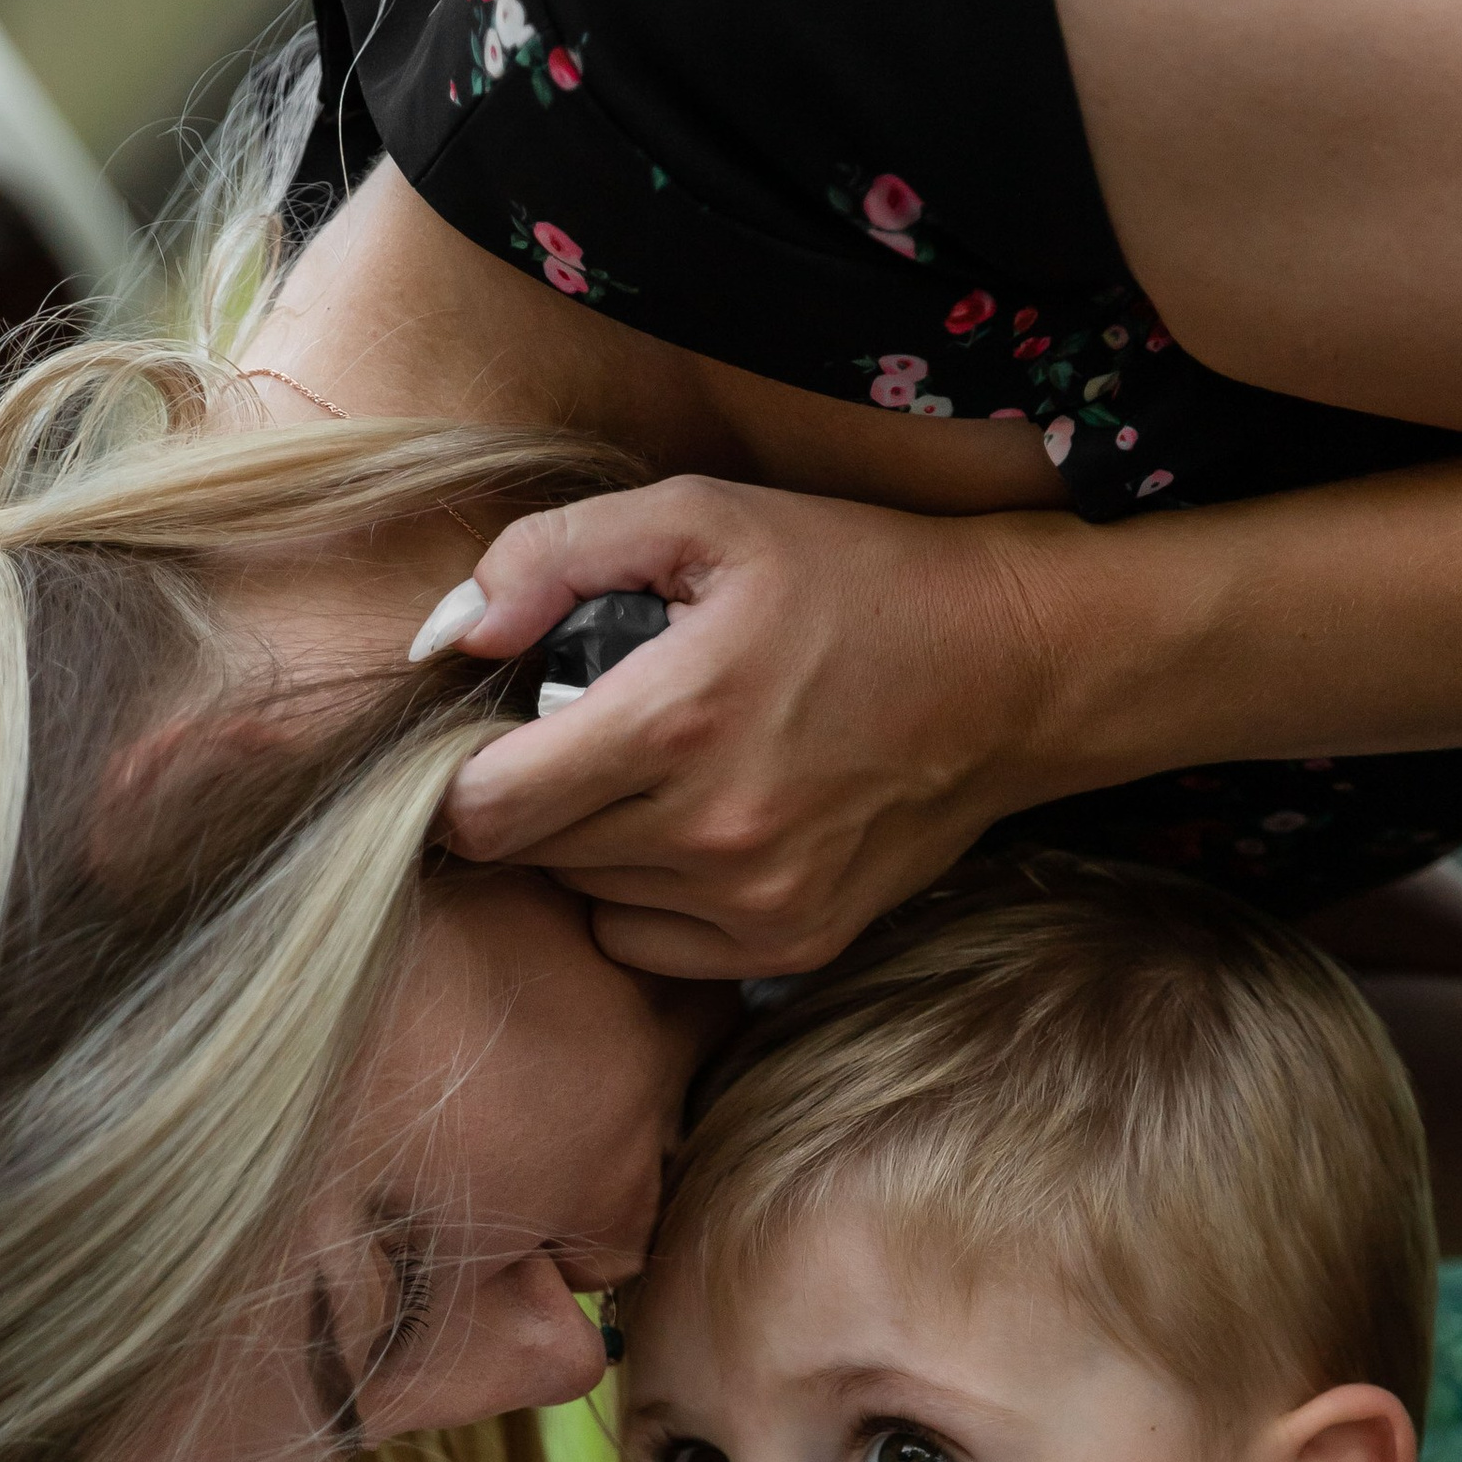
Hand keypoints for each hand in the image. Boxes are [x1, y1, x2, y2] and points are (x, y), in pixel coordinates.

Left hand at [428, 478, 1082, 975]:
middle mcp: (711, 832)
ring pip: (587, 898)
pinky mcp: (791, 944)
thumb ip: (552, 557)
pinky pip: (650, 945)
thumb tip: (451, 638)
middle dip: (531, 796)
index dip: (462, 776)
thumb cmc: (853, 578)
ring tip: (656, 772)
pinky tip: (696, 829)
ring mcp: (756, 903)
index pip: (487, 809)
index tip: (488, 738)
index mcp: (675, 720)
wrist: (1011, 671)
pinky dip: (647, 896)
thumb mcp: (705, 516)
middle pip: (530, 857)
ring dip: (591, 844)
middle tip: (585, 735)